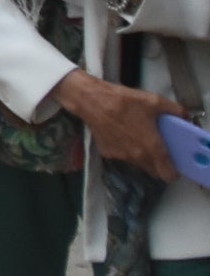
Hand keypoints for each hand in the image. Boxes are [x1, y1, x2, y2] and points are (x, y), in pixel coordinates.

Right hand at [54, 69, 181, 180]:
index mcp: (152, 147)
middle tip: (158, 148)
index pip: (168, 175)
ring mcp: (121, 157)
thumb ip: (175, 110)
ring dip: (142, 157)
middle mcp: (137, 157)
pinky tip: (121, 134)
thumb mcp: (153, 100)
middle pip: (154, 172)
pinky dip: (125, 150)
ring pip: (138, 165)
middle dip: (159, 164)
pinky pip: (123, 156)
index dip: (174, 172)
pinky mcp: (107, 153)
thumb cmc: (124, 100)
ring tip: (138, 138)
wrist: (90, 100)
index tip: (174, 163)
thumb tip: (186, 117)